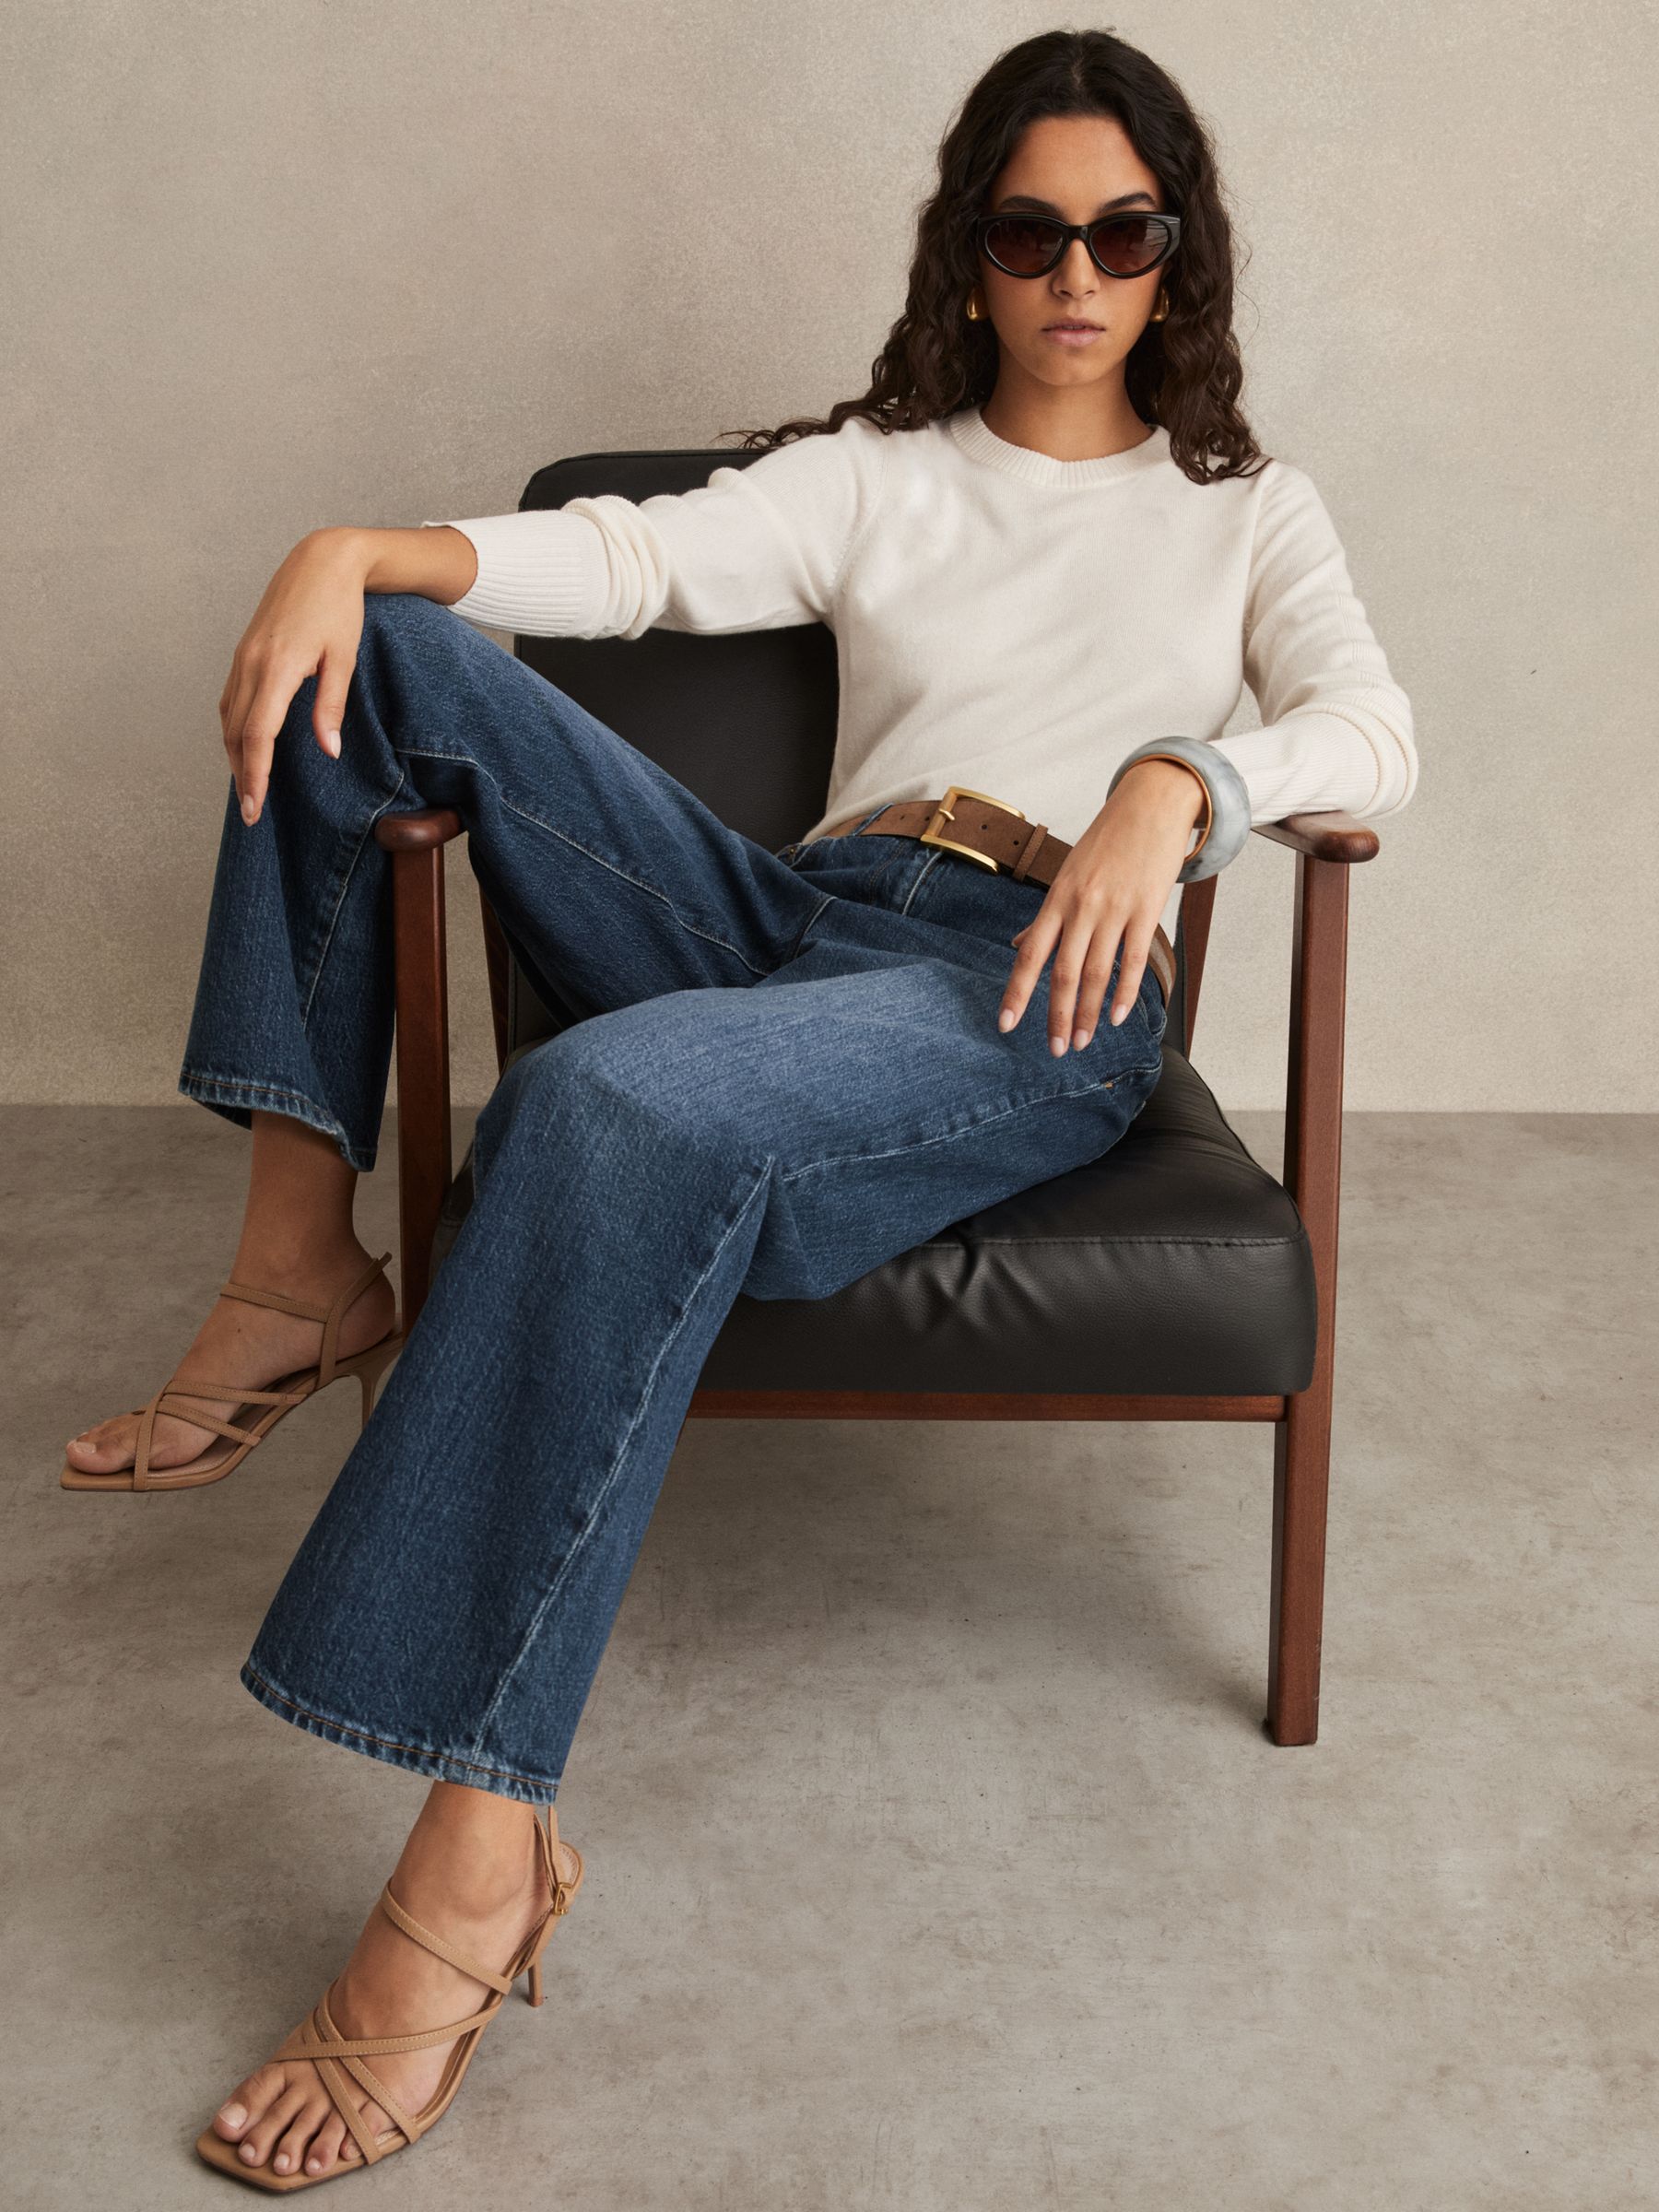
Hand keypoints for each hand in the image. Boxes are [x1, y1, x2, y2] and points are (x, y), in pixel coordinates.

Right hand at [219, 528, 373, 825]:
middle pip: (235, 732)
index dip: (254, 775)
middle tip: (251, 812)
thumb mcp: (343, 658)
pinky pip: (230, 698)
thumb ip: (331, 706)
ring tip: (247, 787)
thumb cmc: (339, 608)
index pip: (257, 735)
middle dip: (241, 775)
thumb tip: (328, 751)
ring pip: (228, 717)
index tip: (255, 807)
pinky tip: (243, 745)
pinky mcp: (244, 651)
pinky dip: (233, 728)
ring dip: (233, 754)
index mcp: (277, 667)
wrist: (321, 560)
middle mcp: (251, 663)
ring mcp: (243, 656)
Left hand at [997, 760, 1205, 1053]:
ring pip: (1097, 973)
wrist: (1150, 805)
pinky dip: (1124, 992)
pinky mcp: (1147, 909)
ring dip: (1089, 1013)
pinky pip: (1133, 959)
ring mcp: (1114, 909)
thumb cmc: (1106, 843)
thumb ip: (1046, 918)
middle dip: (1058, 1016)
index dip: (1017, 993)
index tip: (1006, 1025)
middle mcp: (1081, 907)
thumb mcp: (1067, 876)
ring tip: (1083, 1041)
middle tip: (1056, 1050)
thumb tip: (1019, 946)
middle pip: (1064, 973)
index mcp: (1057, 900)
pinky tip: (1116, 1018)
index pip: (1031, 956)